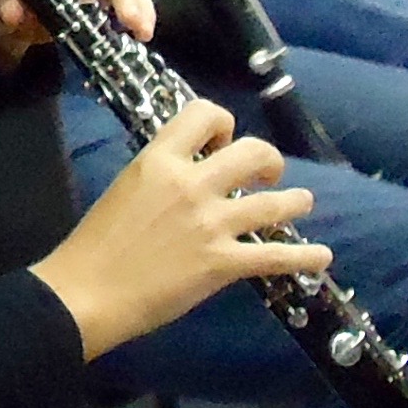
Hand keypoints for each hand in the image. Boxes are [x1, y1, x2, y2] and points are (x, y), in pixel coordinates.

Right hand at [28, 103, 329, 359]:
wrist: (86, 293)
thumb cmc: (94, 245)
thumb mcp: (125, 189)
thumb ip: (159, 177)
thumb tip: (186, 177)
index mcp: (159, 160)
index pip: (205, 114)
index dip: (223, 124)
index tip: (221, 144)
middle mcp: (191, 183)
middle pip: (252, 151)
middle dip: (268, 160)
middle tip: (266, 174)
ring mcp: (211, 224)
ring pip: (274, 201)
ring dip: (295, 201)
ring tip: (301, 202)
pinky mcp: (222, 263)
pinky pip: (276, 256)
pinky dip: (305, 258)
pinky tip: (321, 258)